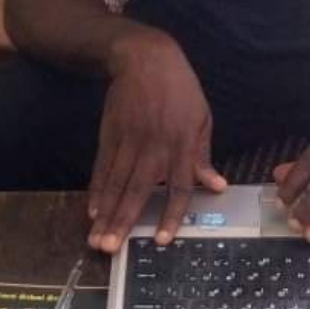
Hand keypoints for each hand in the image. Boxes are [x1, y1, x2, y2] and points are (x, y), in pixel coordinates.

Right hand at [87, 30, 225, 252]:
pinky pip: (102, 167)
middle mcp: (154, 147)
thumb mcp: (201, 119)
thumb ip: (203, 156)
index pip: (178, 188)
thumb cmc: (181, 91)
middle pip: (137, 191)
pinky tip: (92, 210)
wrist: (146, 59)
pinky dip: (96, 190)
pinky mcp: (110, 135)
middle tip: (110, 249)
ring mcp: (129, 141)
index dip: (170, 215)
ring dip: (106, 214)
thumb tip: (216, 186)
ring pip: (115, 183)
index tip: (161, 240)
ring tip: (96, 239)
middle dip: (123, 222)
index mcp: (182, 145)